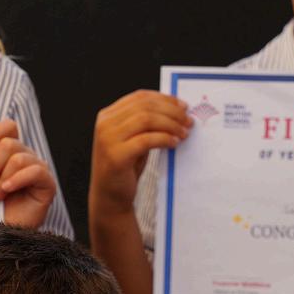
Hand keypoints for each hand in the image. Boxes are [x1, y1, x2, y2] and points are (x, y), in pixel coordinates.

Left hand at [0, 120, 56, 229]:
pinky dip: (17, 180)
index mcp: (10, 152)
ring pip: (19, 158)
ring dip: (2, 177)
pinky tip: (6, 190)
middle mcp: (25, 157)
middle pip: (10, 144)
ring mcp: (38, 169)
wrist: (2, 234)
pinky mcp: (47, 183)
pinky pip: (35, 171)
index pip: (9, 127)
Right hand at [91, 91, 193, 215]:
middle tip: (188, 120)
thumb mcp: (133, 139)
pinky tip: (174, 143)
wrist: (110, 196)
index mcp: (108, 116)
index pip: (139, 97)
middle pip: (145, 106)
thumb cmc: (125, 167)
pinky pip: (146, 140)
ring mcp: (108, 139)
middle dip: (171, 111)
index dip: (164, 99)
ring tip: (183, 133)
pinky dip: (164, 139)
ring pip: (146, 120)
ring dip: (170, 124)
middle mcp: (105, 124)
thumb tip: (176, 109)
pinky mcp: (116, 156)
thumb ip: (146, 123)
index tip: (183, 106)